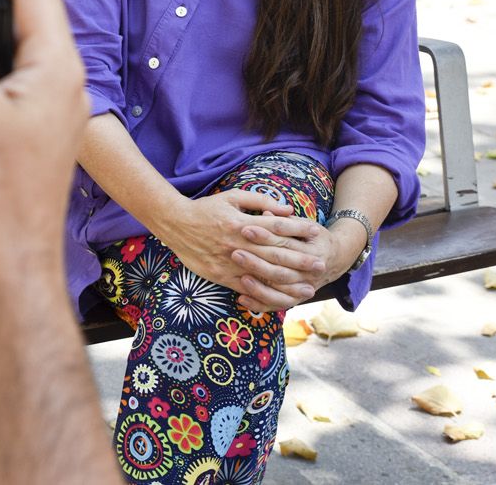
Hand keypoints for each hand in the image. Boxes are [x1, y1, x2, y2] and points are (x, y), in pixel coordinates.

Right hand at [153, 191, 325, 311]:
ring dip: (288, 282)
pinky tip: (279, 297)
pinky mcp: (220, 276)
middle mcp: (238, 244)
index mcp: (242, 223)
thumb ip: (260, 201)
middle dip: (300, 260)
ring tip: (307, 287)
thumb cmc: (206, 208)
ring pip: (263, 275)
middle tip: (320, 265)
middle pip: (275, 254)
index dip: (298, 230)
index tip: (316, 234)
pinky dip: (264, 293)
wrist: (175, 224)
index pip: (277, 228)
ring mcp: (229, 262)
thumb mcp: (232, 196)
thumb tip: (286, 209)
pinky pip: (246, 287)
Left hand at [235, 218, 366, 312]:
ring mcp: (304, 288)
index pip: (285, 243)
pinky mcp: (296, 299)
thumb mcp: (305, 224)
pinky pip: (276, 305)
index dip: (265, 236)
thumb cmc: (313, 237)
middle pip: (281, 268)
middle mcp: (310, 272)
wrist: (335, 259)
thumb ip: (285, 221)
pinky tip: (242, 298)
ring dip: (258, 286)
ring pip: (279, 290)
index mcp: (313, 250)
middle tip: (235, 253)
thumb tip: (265, 213)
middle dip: (257, 261)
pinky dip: (259, 304)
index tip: (246, 229)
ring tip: (241, 277)